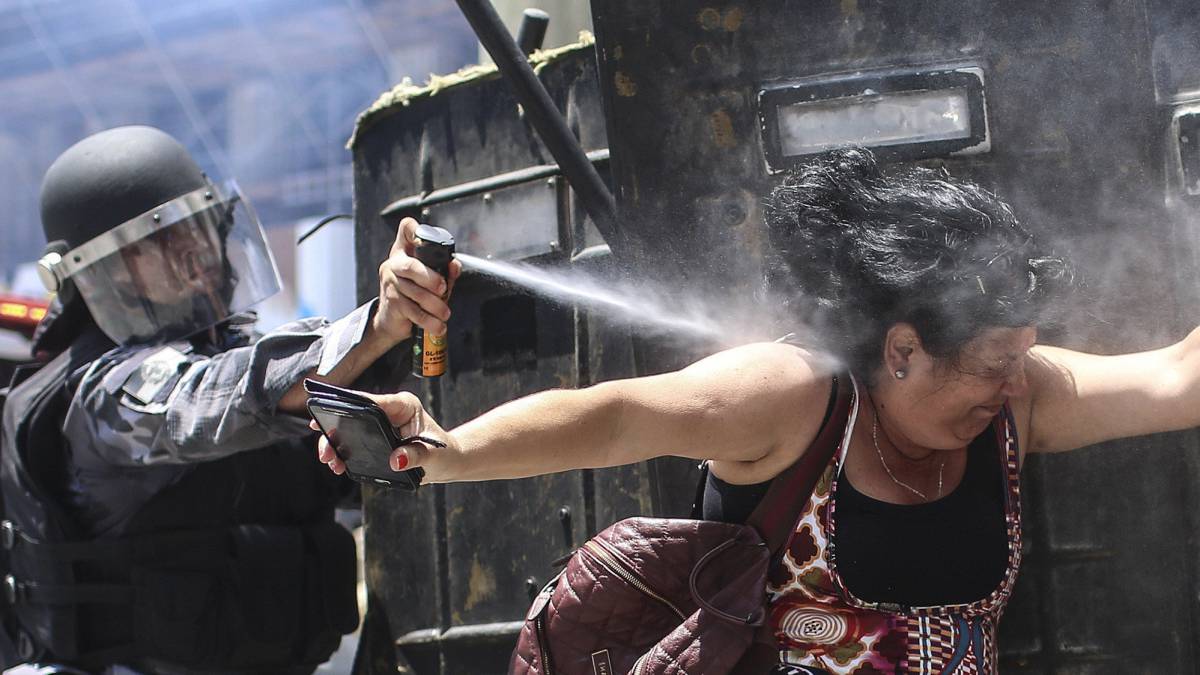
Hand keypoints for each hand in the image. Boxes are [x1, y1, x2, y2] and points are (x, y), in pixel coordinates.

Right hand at [311, 390, 454, 480]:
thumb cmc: (444, 453)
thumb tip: (396, 459)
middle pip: (355, 414)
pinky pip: (354, 440)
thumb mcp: (433, 455)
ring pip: (350, 428)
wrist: (446, 461)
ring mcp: (380, 423)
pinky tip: (338, 464)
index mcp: (404, 405)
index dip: (350, 403)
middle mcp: (389, 411)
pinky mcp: (375, 437)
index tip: (331, 409)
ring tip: (329, 460)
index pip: (374, 401)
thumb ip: (415, 456)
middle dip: (336, 429)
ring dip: (336, 443)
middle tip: (326, 449)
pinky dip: (343, 452)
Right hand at [372, 217, 462, 342]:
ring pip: (415, 292)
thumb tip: (455, 266)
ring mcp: (390, 283)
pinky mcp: (392, 302)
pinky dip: (429, 321)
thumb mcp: (430, 281)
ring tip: (444, 313)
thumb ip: (445, 273)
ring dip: (435, 306)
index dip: (414, 229)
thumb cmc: (413, 296)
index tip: (422, 234)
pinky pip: (413, 311)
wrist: (391, 321)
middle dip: (431, 279)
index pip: (406, 231)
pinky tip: (438, 325)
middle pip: (411, 266)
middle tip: (443, 290)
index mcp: (404, 252)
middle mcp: (394, 264)